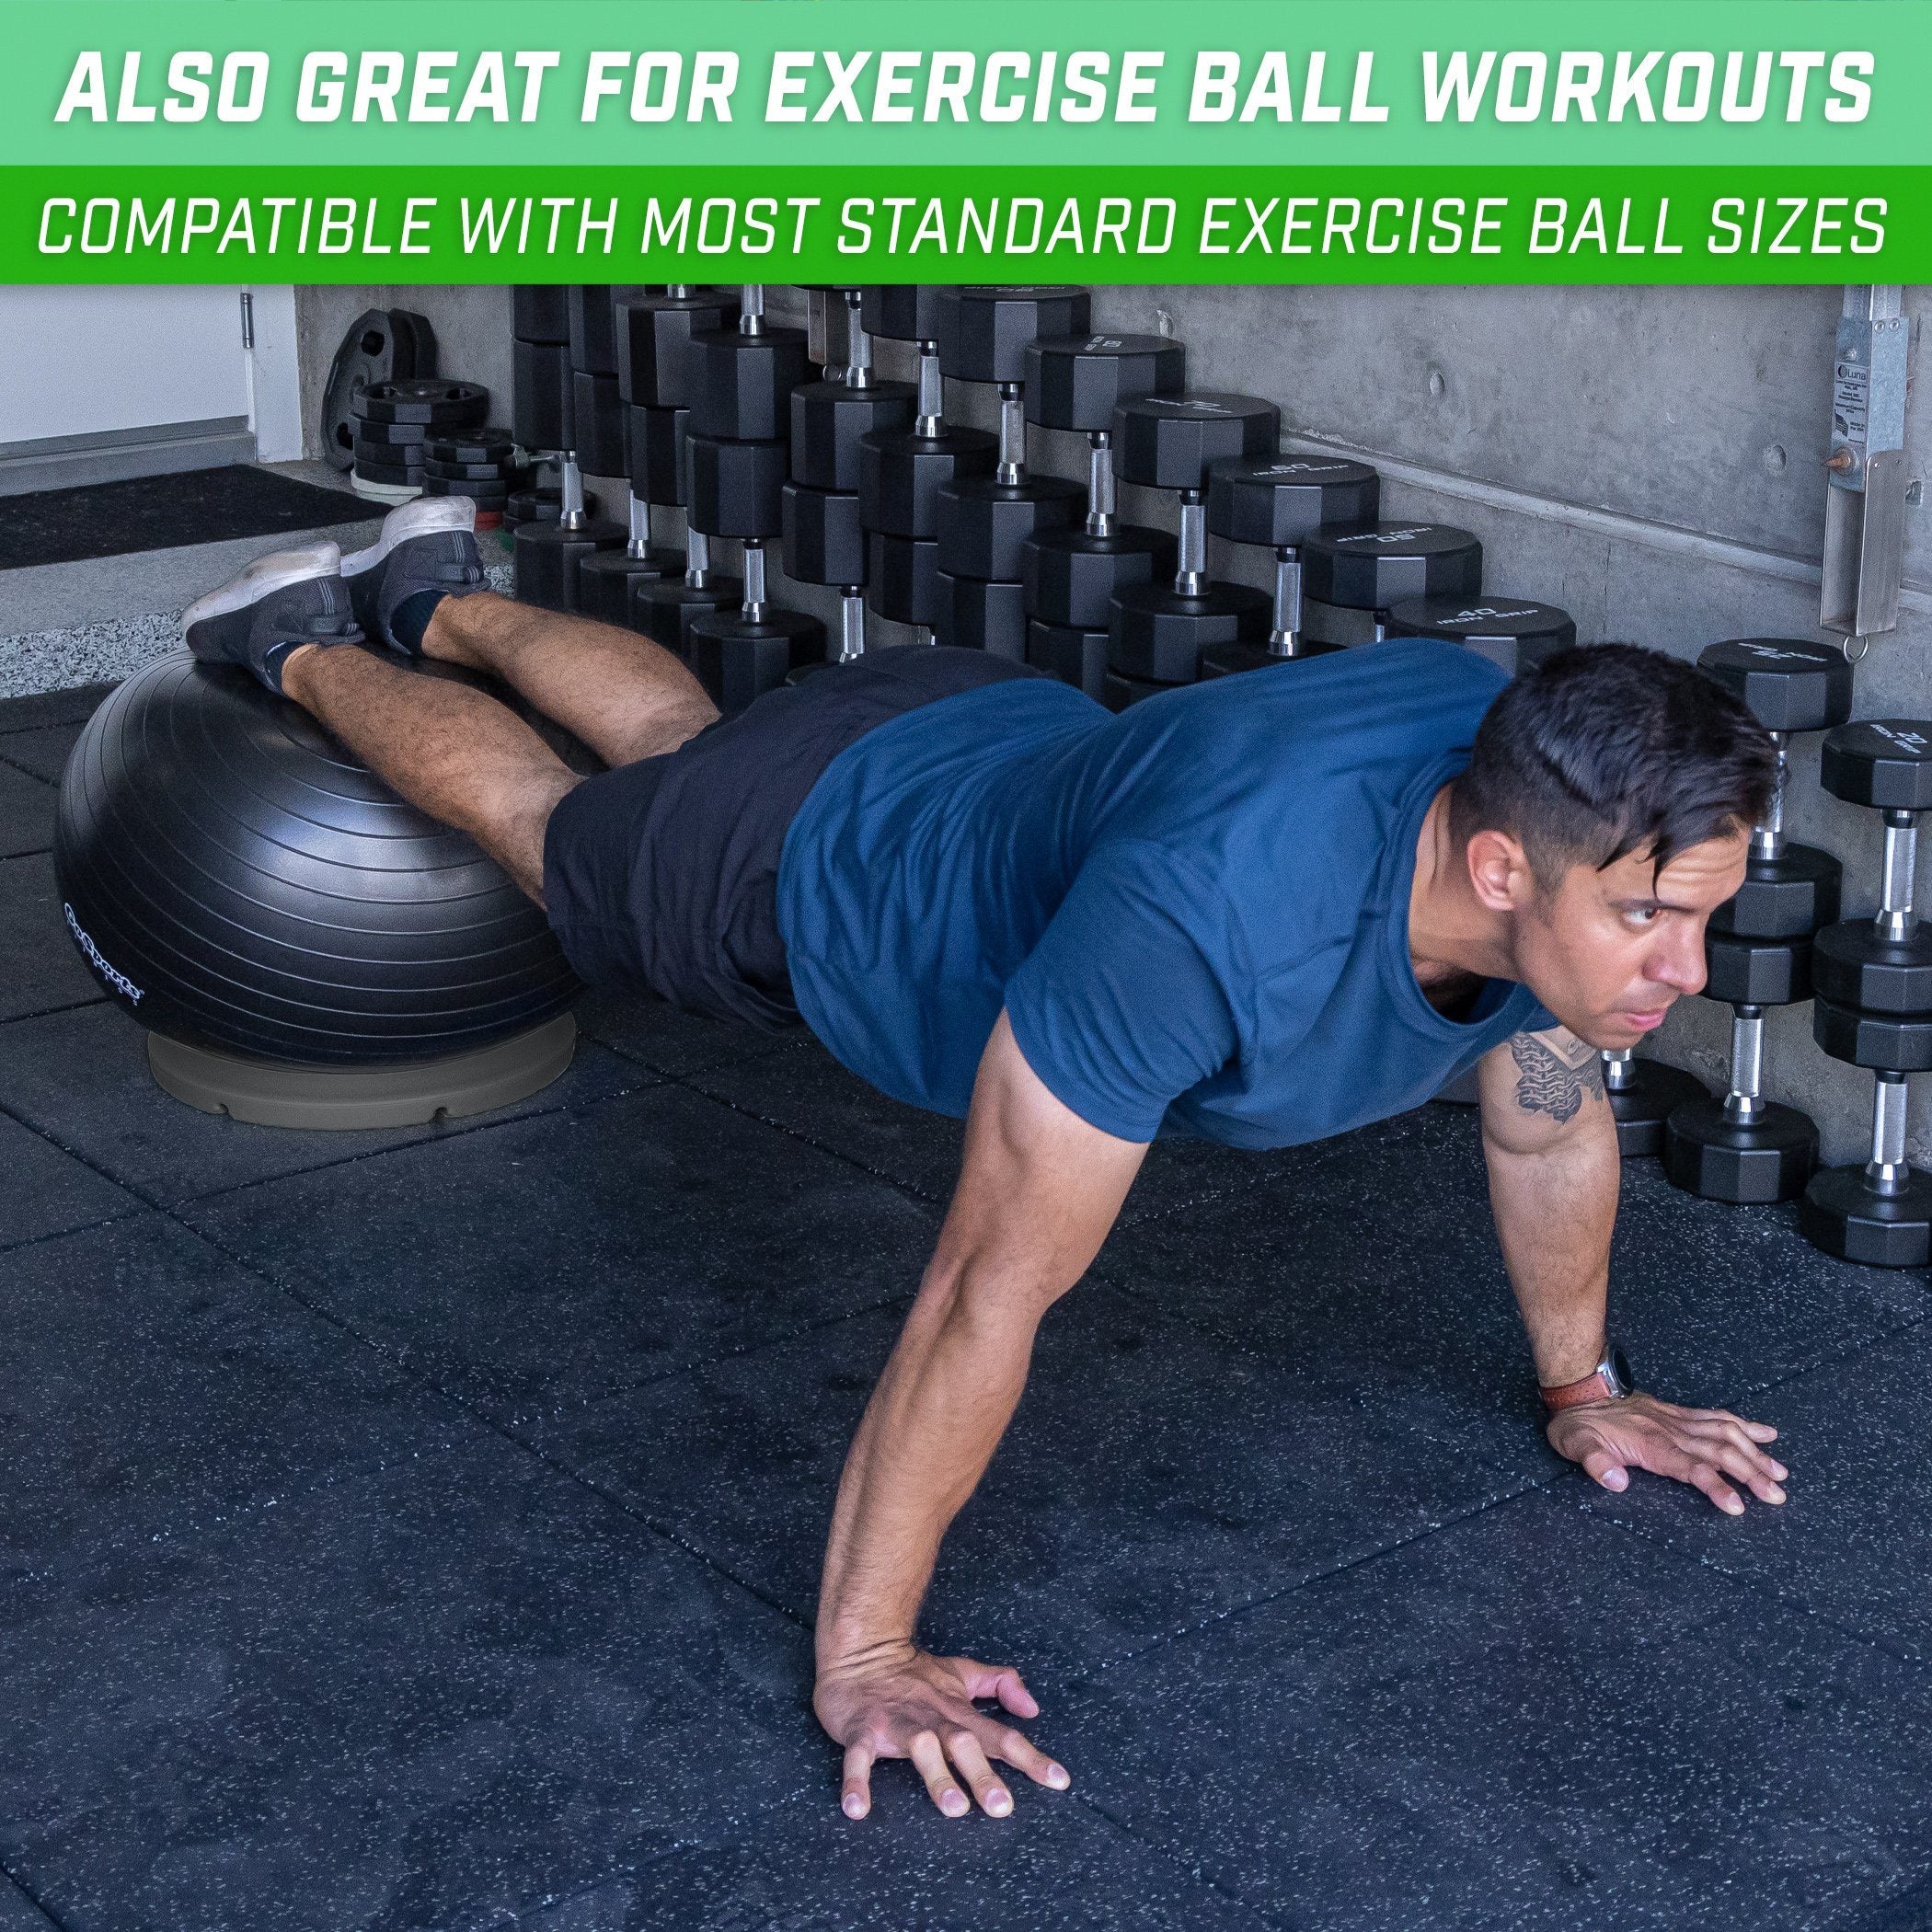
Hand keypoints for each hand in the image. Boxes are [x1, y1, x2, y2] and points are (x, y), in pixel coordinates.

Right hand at [814, 1638, 1070, 1819]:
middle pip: (962, 1744)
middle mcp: (931, 1719)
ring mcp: (896, 1723)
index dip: (1031, 1758)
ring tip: (953, 1807)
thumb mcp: (962, 1674)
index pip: (1000, 1736)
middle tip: (1002, 1807)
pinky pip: (858, 1756)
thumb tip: (1032, 1708)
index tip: (1060, 1781)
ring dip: (936, 1776)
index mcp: (956, 1712)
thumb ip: (1000, 1685)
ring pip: (920, 1749)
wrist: (861, 1648)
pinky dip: (856, 1780)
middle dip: (982, 1774)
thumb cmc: (913, 1672)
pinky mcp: (861, 1729)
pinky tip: (857, 1808)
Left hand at [1548, 1391, 1786, 1514]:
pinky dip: (1746, 1425)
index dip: (1715, 1485)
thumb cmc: (1579, 1424)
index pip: (1691, 1467)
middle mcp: (1672, 1430)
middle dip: (1751, 1474)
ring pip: (1726, 1433)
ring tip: (1781, 1473)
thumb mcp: (1575, 1444)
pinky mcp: (1680, 1412)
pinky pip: (1717, 1416)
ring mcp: (1678, 1419)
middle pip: (1719, 1451)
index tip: (1738, 1506)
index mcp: (1651, 1444)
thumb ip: (1595, 1462)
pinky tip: (1768, 1434)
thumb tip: (1616, 1481)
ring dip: (1756, 1453)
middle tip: (1777, 1497)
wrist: (1581, 1388)